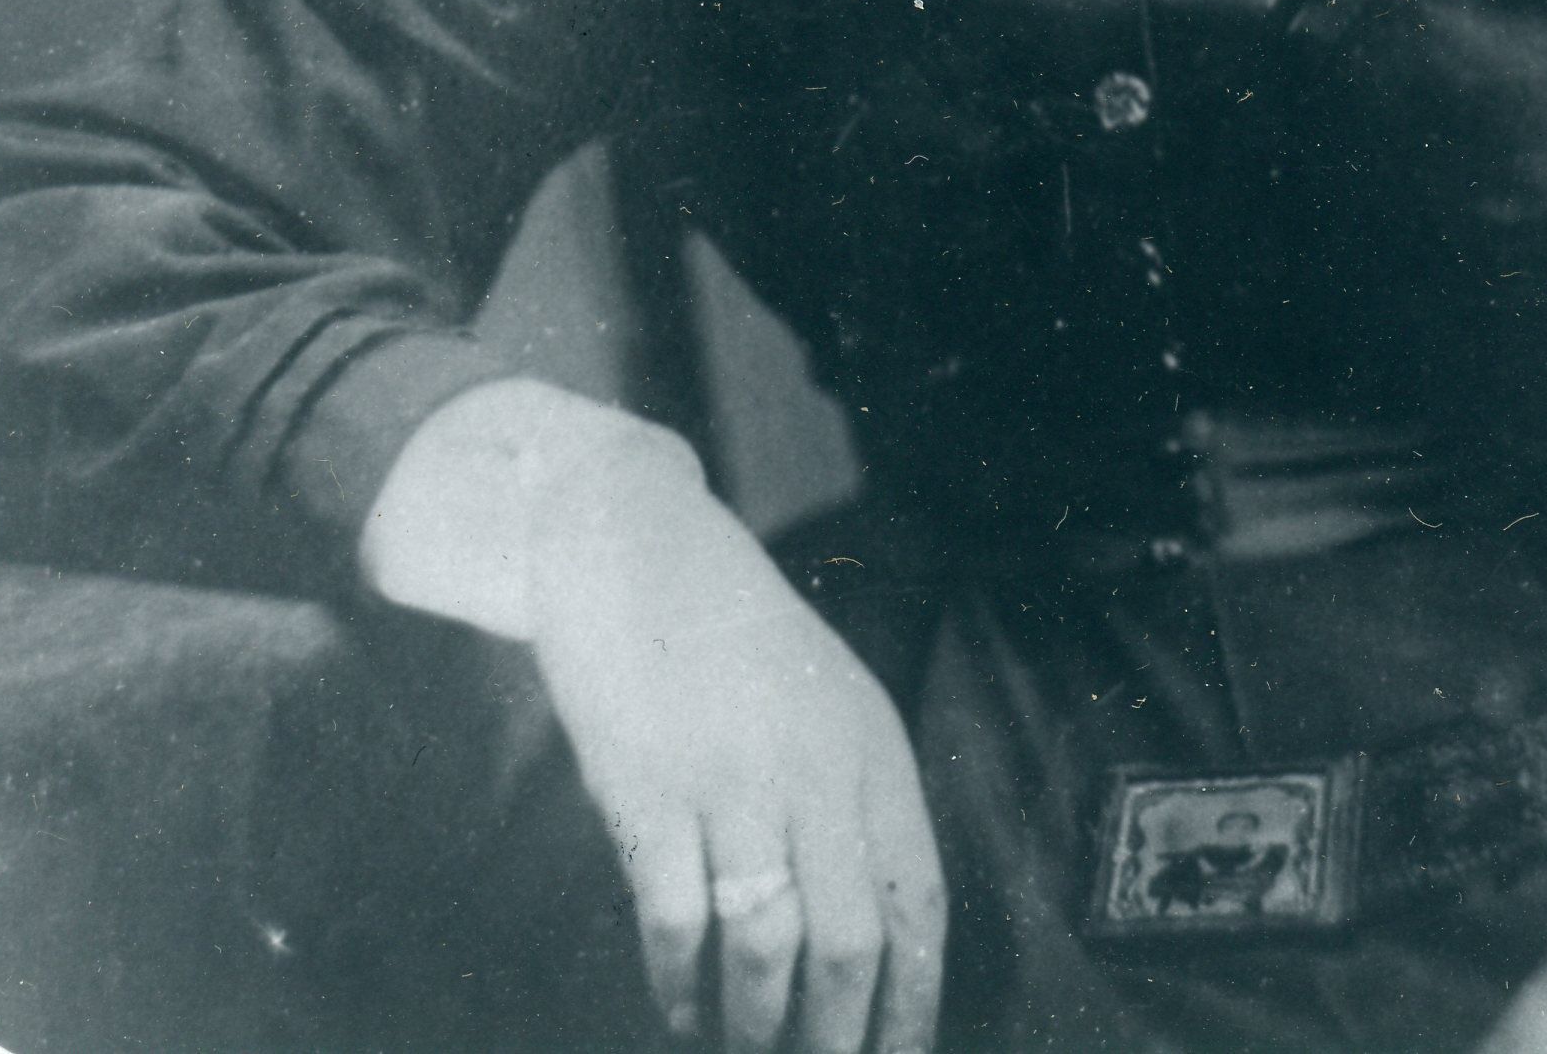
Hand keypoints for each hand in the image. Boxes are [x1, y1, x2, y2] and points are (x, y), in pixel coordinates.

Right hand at [523, 434, 945, 1053]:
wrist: (630, 542)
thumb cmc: (730, 633)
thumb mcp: (821, 699)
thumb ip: (848, 802)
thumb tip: (869, 948)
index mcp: (870, 746)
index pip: (916, 903)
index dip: (913, 1004)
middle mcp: (814, 765)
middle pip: (850, 945)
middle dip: (836, 1039)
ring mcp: (730, 777)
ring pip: (768, 947)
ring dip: (755, 1024)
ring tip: (741, 1046)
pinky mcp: (649, 788)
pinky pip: (678, 922)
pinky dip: (680, 986)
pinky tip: (680, 1008)